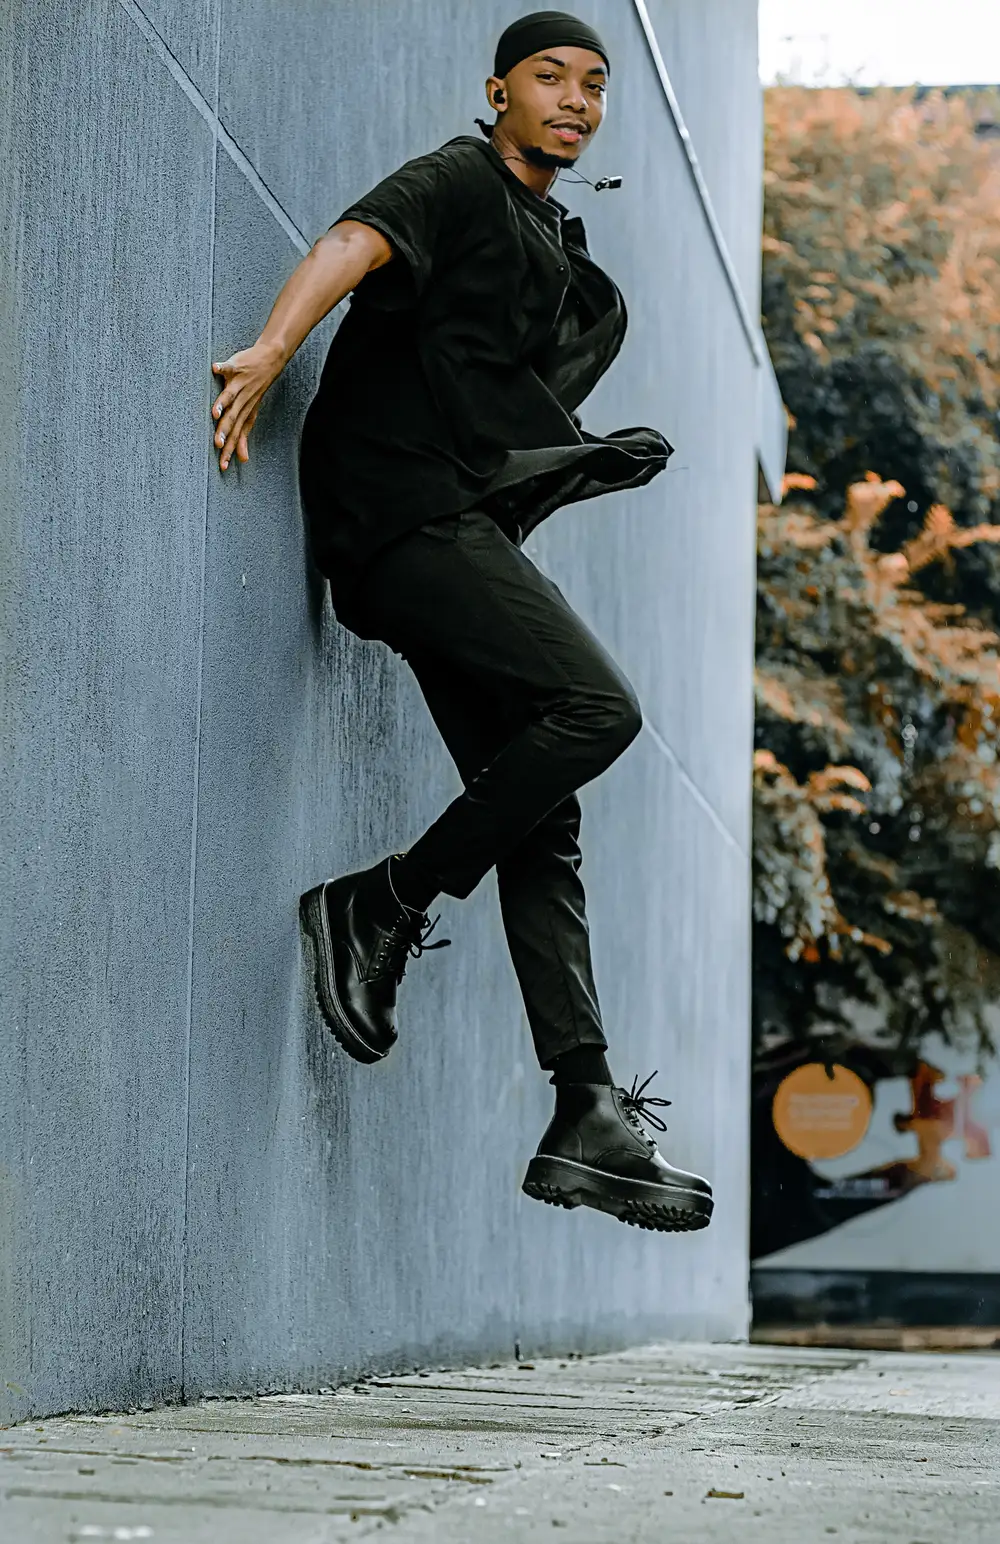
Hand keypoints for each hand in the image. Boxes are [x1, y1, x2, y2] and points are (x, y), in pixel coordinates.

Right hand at [210, 340, 283, 470]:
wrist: (270, 362)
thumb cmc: (255, 390)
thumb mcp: (251, 414)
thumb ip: (244, 436)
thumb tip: (243, 459)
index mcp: (244, 413)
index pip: (236, 435)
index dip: (230, 450)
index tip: (222, 465)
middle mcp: (242, 401)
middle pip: (233, 419)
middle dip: (225, 432)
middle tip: (218, 445)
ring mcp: (240, 384)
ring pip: (230, 397)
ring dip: (223, 404)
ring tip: (214, 413)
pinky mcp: (236, 368)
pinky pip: (228, 368)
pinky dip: (222, 368)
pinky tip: (215, 369)